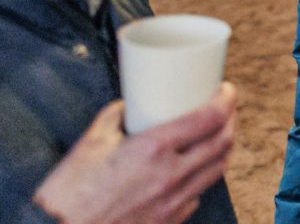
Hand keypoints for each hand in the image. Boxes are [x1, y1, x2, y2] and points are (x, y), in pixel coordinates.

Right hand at [33, 82, 236, 223]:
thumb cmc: (68, 194)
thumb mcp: (91, 143)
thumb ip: (115, 117)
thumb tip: (130, 106)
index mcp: (154, 149)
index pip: (209, 117)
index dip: (226, 99)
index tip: (226, 89)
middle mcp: (171, 174)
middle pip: (223, 141)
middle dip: (231, 119)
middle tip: (226, 107)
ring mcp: (174, 201)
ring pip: (217, 168)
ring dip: (223, 147)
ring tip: (217, 133)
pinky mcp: (169, 221)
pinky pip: (199, 193)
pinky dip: (203, 175)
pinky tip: (195, 168)